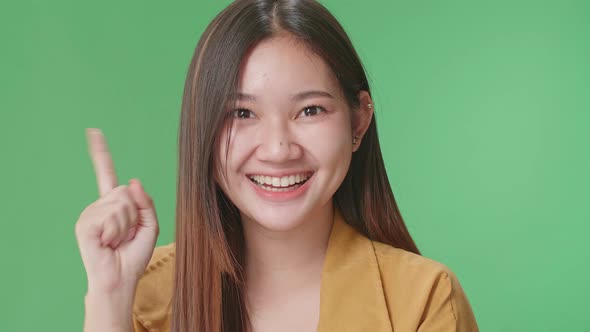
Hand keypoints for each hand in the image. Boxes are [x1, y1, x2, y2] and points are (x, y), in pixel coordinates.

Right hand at [75, 128, 159, 293]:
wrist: (121, 278)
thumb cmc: (134, 255)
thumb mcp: (150, 225)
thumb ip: (146, 202)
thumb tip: (133, 181)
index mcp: (113, 203)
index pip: (106, 173)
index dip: (101, 153)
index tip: (94, 131)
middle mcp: (99, 205)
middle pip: (126, 192)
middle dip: (134, 215)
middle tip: (126, 235)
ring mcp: (90, 213)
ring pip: (121, 203)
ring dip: (126, 225)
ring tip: (117, 240)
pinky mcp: (84, 224)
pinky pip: (112, 216)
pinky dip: (117, 231)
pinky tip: (108, 243)